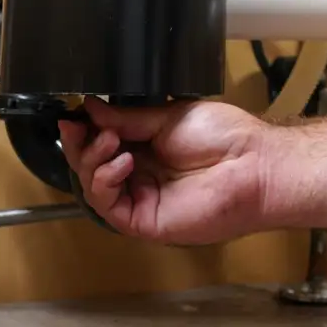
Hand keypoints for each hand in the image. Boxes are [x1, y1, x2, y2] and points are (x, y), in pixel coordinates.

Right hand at [59, 96, 274, 244]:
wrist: (253, 163)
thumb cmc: (224, 136)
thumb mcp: (171, 116)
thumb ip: (130, 116)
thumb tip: (92, 106)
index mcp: (149, 145)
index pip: (105, 140)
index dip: (86, 130)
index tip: (72, 114)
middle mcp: (142, 172)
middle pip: (94, 165)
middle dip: (82, 144)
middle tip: (78, 126)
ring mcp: (142, 197)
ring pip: (95, 186)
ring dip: (92, 160)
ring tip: (109, 141)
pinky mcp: (143, 220)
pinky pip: (110, 206)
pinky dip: (106, 181)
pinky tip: (121, 162)